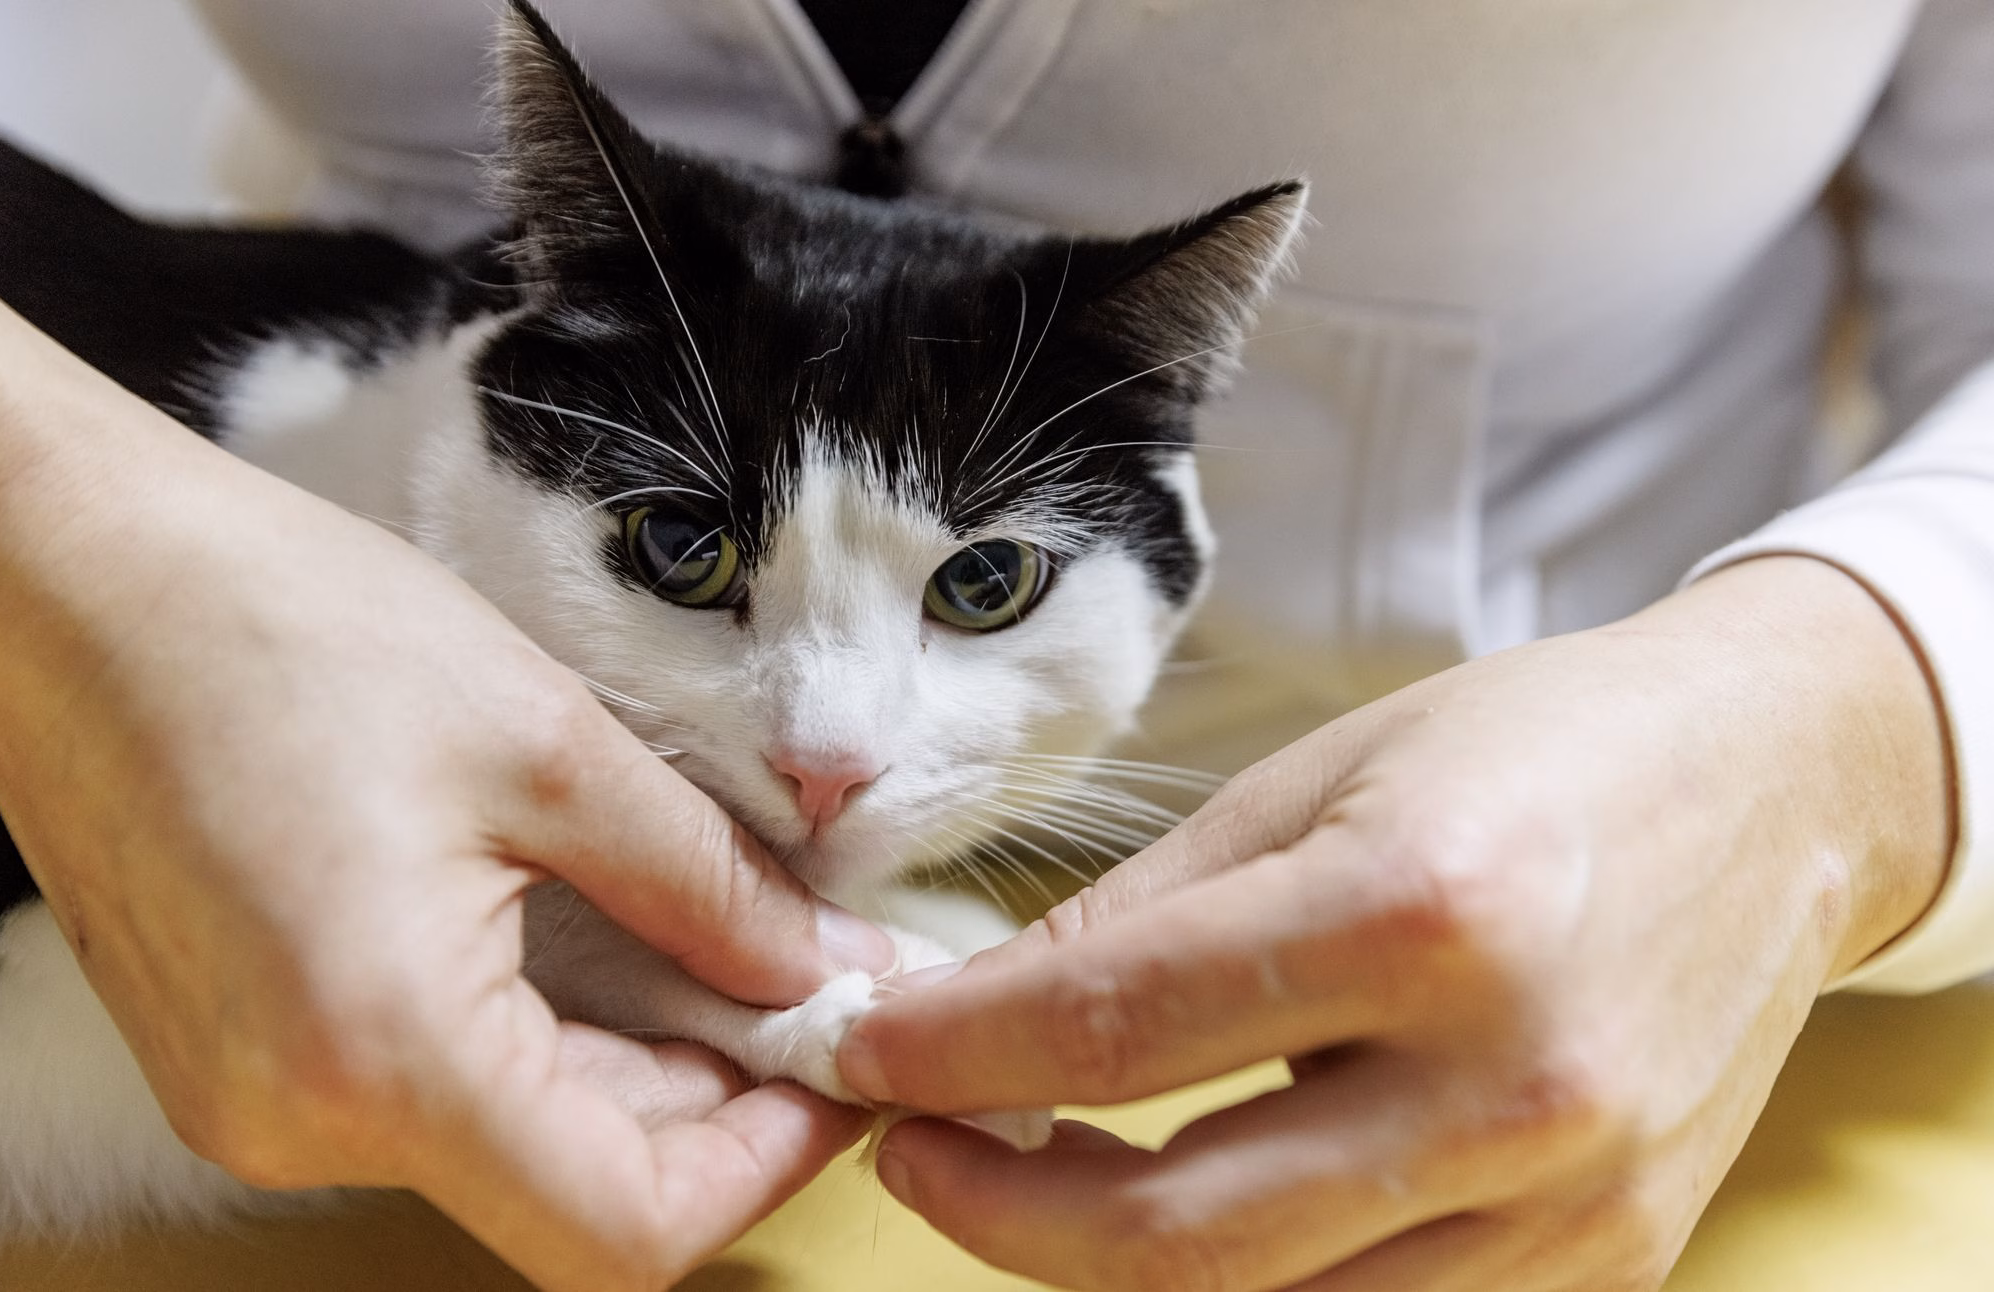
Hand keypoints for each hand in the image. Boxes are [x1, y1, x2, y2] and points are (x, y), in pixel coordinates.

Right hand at [0, 272, 891, 1289]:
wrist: (72, 580)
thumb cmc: (283, 630)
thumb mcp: (549, 746)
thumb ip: (710, 889)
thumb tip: (824, 969)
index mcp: (384, 1056)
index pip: (622, 1234)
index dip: (765, 1165)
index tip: (836, 1064)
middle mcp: (299, 1124)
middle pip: (570, 1192)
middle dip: (713, 1098)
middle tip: (799, 976)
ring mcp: (253, 1104)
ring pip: (504, 1148)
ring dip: (628, 1068)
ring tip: (706, 941)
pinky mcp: (237, 1061)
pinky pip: (426, 1099)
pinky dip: (533, 1044)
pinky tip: (589, 938)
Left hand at [837, 557, 1949, 1289]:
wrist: (1774, 791)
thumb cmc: (1534, 748)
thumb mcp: (1317, 778)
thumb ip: (1147, 913)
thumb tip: (983, 1010)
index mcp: (1424, 911)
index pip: (1117, 1029)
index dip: (953, 1055)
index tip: (858, 1052)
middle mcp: (1511, 1080)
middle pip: (1182, 1234)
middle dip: (1003, 1212)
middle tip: (915, 1143)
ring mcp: (1572, 1198)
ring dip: (1114, 1255)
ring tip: (1036, 1169)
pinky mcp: (1609, 1260)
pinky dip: (1257, 1271)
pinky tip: (1197, 1188)